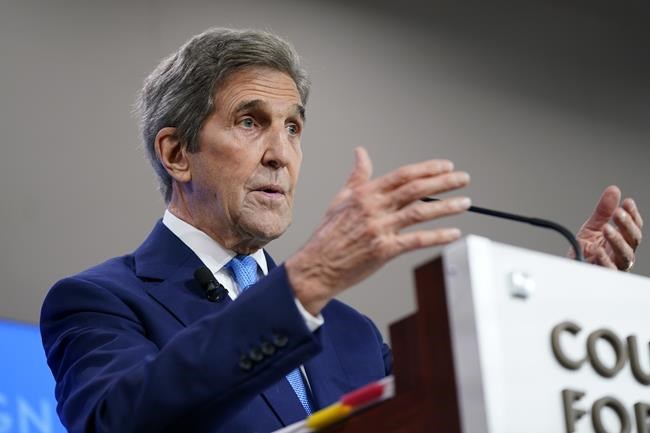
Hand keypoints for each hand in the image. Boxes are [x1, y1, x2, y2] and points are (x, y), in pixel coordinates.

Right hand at [286, 147, 470, 314]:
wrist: (317, 266)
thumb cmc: (328, 234)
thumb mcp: (340, 199)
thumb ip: (357, 176)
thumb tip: (361, 152)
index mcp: (365, 194)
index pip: (403, 175)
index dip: (427, 169)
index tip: (446, 166)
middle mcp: (374, 208)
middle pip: (415, 190)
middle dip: (443, 182)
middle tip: (463, 178)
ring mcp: (379, 229)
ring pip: (420, 213)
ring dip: (446, 207)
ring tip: (465, 202)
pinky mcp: (384, 251)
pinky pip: (416, 240)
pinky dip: (437, 236)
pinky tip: (453, 233)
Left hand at [574, 185, 642, 270]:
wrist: (572, 266)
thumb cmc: (586, 250)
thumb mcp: (594, 226)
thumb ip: (603, 210)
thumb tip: (613, 190)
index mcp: (623, 240)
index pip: (634, 227)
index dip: (633, 215)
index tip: (627, 203)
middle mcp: (622, 253)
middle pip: (633, 240)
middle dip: (626, 225)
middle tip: (617, 213)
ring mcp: (615, 265)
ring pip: (624, 255)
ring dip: (617, 240)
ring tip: (607, 229)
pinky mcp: (602, 274)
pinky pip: (608, 269)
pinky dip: (604, 260)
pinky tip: (597, 250)